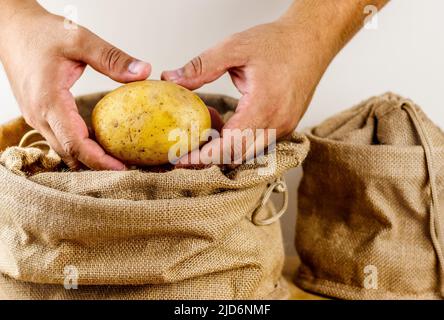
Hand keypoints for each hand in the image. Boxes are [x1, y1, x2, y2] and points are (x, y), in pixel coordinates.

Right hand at [0, 3, 150, 169]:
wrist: (11, 28)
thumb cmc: (40, 33)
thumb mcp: (79, 39)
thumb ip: (112, 58)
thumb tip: (143, 72)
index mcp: (49, 101)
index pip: (76, 144)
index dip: (100, 160)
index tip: (123, 168)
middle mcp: (39, 115)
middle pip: (71, 153)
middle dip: (98, 165)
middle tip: (128, 168)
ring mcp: (36, 117)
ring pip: (64, 148)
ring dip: (89, 157)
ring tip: (117, 158)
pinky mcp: (39, 114)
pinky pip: (60, 138)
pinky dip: (80, 145)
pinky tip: (100, 142)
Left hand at [162, 21, 327, 165]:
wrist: (311, 40)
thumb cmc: (279, 42)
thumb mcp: (235, 47)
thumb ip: (201, 66)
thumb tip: (172, 79)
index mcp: (264, 106)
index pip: (230, 144)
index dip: (203, 156)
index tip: (182, 158)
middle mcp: (277, 123)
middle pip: (237, 155)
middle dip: (209, 156)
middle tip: (185, 147)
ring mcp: (283, 128)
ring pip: (247, 152)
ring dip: (223, 146)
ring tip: (206, 125)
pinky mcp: (285, 126)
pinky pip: (257, 143)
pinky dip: (238, 140)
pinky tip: (225, 121)